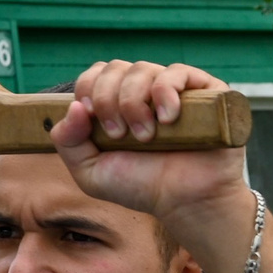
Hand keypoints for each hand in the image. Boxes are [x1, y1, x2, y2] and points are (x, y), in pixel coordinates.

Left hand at [51, 61, 252, 258]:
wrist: (187, 203)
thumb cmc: (141, 186)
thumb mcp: (90, 171)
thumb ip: (68, 141)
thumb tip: (74, 106)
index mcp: (116, 103)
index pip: (94, 74)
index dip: (88, 90)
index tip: (95, 120)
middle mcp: (143, 91)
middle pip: (115, 69)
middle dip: (109, 100)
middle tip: (120, 135)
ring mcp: (173, 91)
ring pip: (143, 69)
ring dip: (134, 101)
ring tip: (146, 136)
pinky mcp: (204, 93)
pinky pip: (180, 72)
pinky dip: (166, 91)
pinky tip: (167, 118)